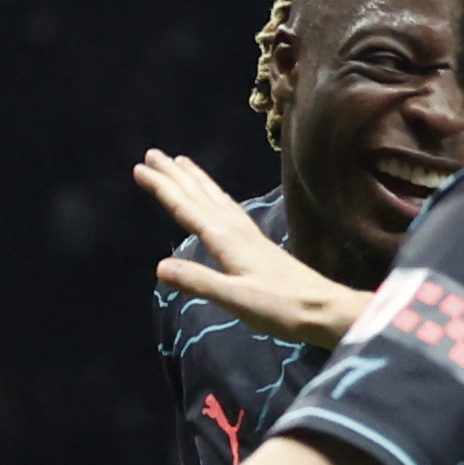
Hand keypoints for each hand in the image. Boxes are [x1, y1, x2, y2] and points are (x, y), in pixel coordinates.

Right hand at [132, 149, 372, 348]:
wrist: (323, 310)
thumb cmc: (280, 307)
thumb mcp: (235, 299)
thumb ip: (198, 281)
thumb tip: (160, 266)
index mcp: (226, 240)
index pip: (186, 208)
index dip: (162, 188)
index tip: (140, 168)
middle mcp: (236, 231)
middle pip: (200, 195)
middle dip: (174, 175)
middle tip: (152, 154)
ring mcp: (248, 236)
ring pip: (215, 198)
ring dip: (195, 180)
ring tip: (181, 162)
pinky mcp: (257, 244)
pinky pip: (228, 209)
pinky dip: (214, 196)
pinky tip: (215, 198)